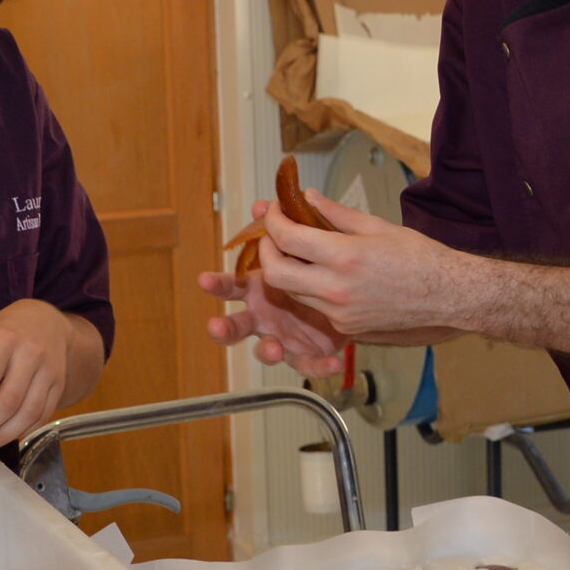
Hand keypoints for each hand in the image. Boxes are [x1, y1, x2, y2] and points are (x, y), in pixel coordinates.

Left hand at [0, 299, 77, 455]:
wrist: (47, 322)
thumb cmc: (6, 332)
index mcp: (6, 339)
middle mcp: (32, 355)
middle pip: (8, 401)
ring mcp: (50, 371)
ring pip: (28, 413)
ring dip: (1, 436)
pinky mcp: (59, 385)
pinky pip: (43, 415)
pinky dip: (22, 432)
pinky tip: (3, 438)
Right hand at [198, 197, 348, 374]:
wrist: (365, 287)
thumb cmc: (329, 261)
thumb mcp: (316, 238)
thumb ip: (288, 225)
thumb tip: (264, 204)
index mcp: (260, 284)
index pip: (232, 284)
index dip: (216, 284)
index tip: (204, 280)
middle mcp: (266, 312)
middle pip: (237, 323)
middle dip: (223, 327)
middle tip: (215, 326)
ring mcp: (285, 335)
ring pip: (267, 349)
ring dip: (267, 352)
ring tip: (274, 350)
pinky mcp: (309, 351)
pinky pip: (310, 363)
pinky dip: (319, 364)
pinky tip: (333, 362)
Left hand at [255, 190, 466, 339]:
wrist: (447, 295)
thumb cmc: (419, 257)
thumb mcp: (377, 226)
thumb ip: (336, 213)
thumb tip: (308, 197)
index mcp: (345, 256)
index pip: (287, 237)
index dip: (272, 220)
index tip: (274, 209)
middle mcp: (336, 288)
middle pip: (275, 273)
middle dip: (266, 250)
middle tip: (272, 235)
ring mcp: (339, 312)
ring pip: (290, 292)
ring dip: (285, 270)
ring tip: (296, 251)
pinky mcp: (345, 327)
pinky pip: (313, 306)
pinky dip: (309, 287)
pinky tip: (323, 274)